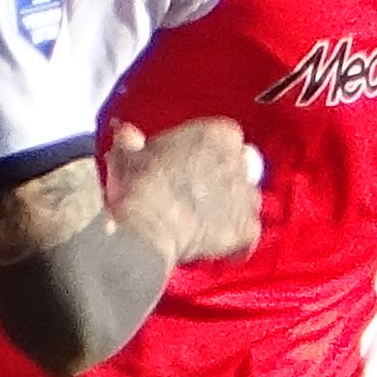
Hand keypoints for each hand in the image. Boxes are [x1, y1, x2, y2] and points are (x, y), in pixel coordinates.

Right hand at [109, 111, 262, 264]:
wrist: (146, 227)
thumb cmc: (138, 188)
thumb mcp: (129, 153)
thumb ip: (134, 142)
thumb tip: (128, 137)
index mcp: (217, 134)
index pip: (225, 137)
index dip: (208, 153)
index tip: (192, 162)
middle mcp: (239, 161)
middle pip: (240, 167)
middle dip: (221, 179)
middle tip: (197, 192)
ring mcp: (246, 196)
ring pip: (247, 200)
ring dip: (230, 208)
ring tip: (204, 219)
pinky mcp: (246, 229)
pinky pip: (248, 235)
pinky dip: (235, 242)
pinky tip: (215, 243)